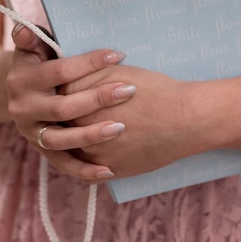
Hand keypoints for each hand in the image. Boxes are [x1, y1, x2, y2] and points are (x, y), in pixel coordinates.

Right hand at [6, 26, 135, 182]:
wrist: (19, 90)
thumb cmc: (38, 60)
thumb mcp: (32, 46)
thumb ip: (31, 37)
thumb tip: (25, 30)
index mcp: (22, 80)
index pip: (59, 72)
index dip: (89, 63)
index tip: (118, 56)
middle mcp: (22, 109)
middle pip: (63, 108)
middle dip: (97, 98)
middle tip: (129, 90)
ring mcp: (31, 133)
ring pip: (61, 140)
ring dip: (92, 135)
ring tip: (120, 127)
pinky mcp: (40, 150)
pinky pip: (63, 164)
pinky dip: (84, 170)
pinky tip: (109, 170)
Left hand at [64, 65, 203, 177]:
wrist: (184, 118)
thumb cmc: (151, 89)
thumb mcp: (113, 71)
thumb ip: (84, 73)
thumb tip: (66, 76)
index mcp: (78, 103)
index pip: (56, 99)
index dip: (60, 96)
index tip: (63, 94)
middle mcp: (80, 130)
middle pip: (60, 126)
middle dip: (62, 119)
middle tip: (69, 114)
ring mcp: (94, 154)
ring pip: (72, 150)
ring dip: (73, 142)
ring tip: (81, 132)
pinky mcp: (110, 170)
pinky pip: (89, 170)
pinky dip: (89, 162)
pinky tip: (94, 151)